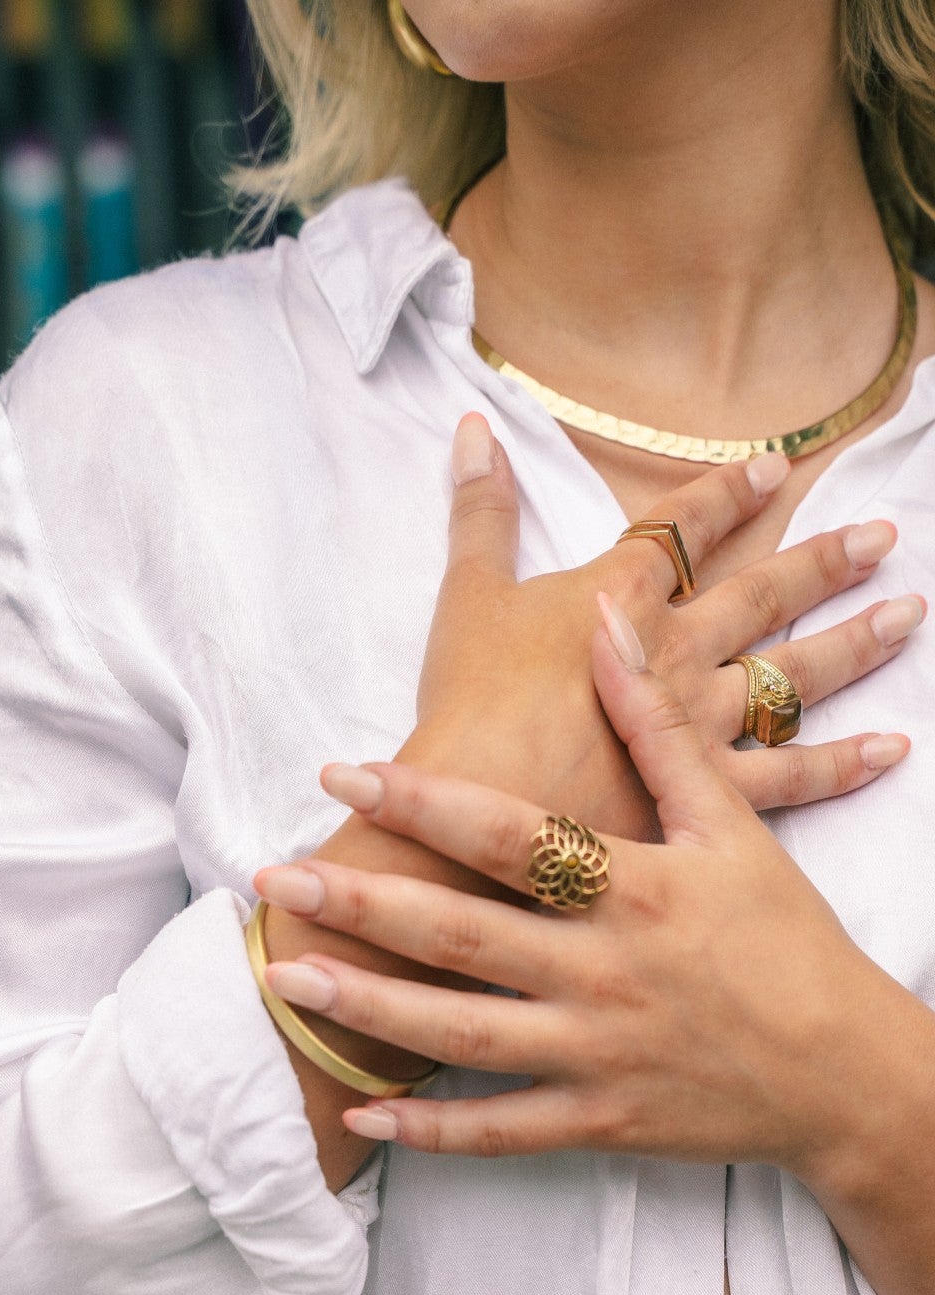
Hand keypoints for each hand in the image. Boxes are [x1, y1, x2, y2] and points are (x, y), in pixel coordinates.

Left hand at [253, 595, 917, 1182]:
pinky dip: (432, 1132)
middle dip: (366, 906)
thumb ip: (658, 726)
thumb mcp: (730, 826)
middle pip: (467, 936)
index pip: (513, 838)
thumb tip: (608, 619)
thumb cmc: (786, 940)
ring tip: (286, 979)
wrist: (847, 1072)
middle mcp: (610, 973)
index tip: (342, 774)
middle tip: (277, 879)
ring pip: (466, 1037)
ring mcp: (600, 1056)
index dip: (424, 805)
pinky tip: (363, 1116)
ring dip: (371, 1011)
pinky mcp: (601, 1123)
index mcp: (638, 890)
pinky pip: (502, 1134)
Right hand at [408, 412, 920, 838]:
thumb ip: (479, 513)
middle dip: (823, 562)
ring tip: (906, 616)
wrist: (476, 804)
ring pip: (793, 676)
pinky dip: (842, 765)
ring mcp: (699, 722)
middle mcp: (677, 650)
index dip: (728, 495)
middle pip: (762, 596)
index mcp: (620, 598)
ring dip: (854, 643)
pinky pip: (788, 776)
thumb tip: (472, 427)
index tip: (776, 470)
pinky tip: (892, 749)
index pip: (684, 529)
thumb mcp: (467, 596)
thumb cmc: (467, 705)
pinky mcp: (704, 793)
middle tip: (882, 538)